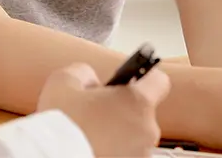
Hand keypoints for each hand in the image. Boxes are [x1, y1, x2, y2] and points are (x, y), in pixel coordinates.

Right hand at [37, 63, 168, 156]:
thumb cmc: (62, 123)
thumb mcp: (63, 81)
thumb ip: (84, 72)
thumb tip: (90, 80)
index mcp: (137, 102)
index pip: (159, 81)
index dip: (143, 78)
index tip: (128, 82)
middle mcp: (147, 130)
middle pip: (140, 112)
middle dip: (120, 110)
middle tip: (93, 113)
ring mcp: (140, 154)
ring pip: (132, 136)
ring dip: (116, 134)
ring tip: (88, 135)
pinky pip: (124, 154)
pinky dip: (111, 151)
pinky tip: (91, 148)